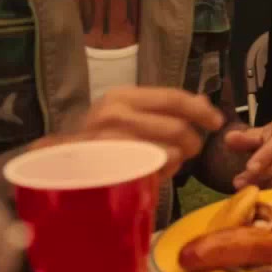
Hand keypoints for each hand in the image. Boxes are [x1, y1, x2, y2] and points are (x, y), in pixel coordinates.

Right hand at [35, 87, 224, 179]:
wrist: (53, 169)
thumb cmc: (99, 144)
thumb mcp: (131, 117)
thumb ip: (166, 110)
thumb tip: (202, 102)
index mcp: (122, 96)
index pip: (174, 97)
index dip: (202, 110)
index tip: (218, 122)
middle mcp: (113, 112)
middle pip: (178, 127)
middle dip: (193, 143)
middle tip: (190, 152)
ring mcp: (107, 141)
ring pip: (169, 152)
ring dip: (177, 161)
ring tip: (167, 164)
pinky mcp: (105, 168)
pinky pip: (152, 172)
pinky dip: (162, 175)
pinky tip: (154, 174)